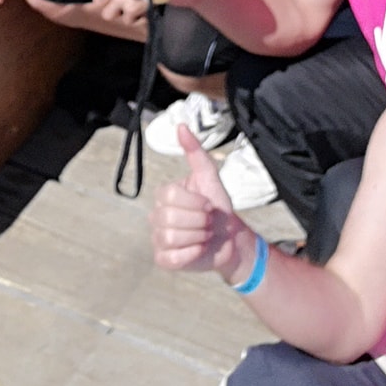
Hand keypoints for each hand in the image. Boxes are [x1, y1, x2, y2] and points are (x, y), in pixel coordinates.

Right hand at [151, 126, 252, 277]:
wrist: (230, 238)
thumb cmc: (217, 208)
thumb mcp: (210, 178)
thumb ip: (196, 152)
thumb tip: (181, 126)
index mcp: (165, 196)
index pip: (170, 195)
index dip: (195, 202)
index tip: (208, 205)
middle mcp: (156, 216)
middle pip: (170, 217)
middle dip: (199, 221)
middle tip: (208, 223)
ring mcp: (158, 239)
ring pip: (171, 237)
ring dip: (198, 237)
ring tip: (205, 235)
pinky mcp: (164, 260)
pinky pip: (171, 258)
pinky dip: (191, 253)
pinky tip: (199, 249)